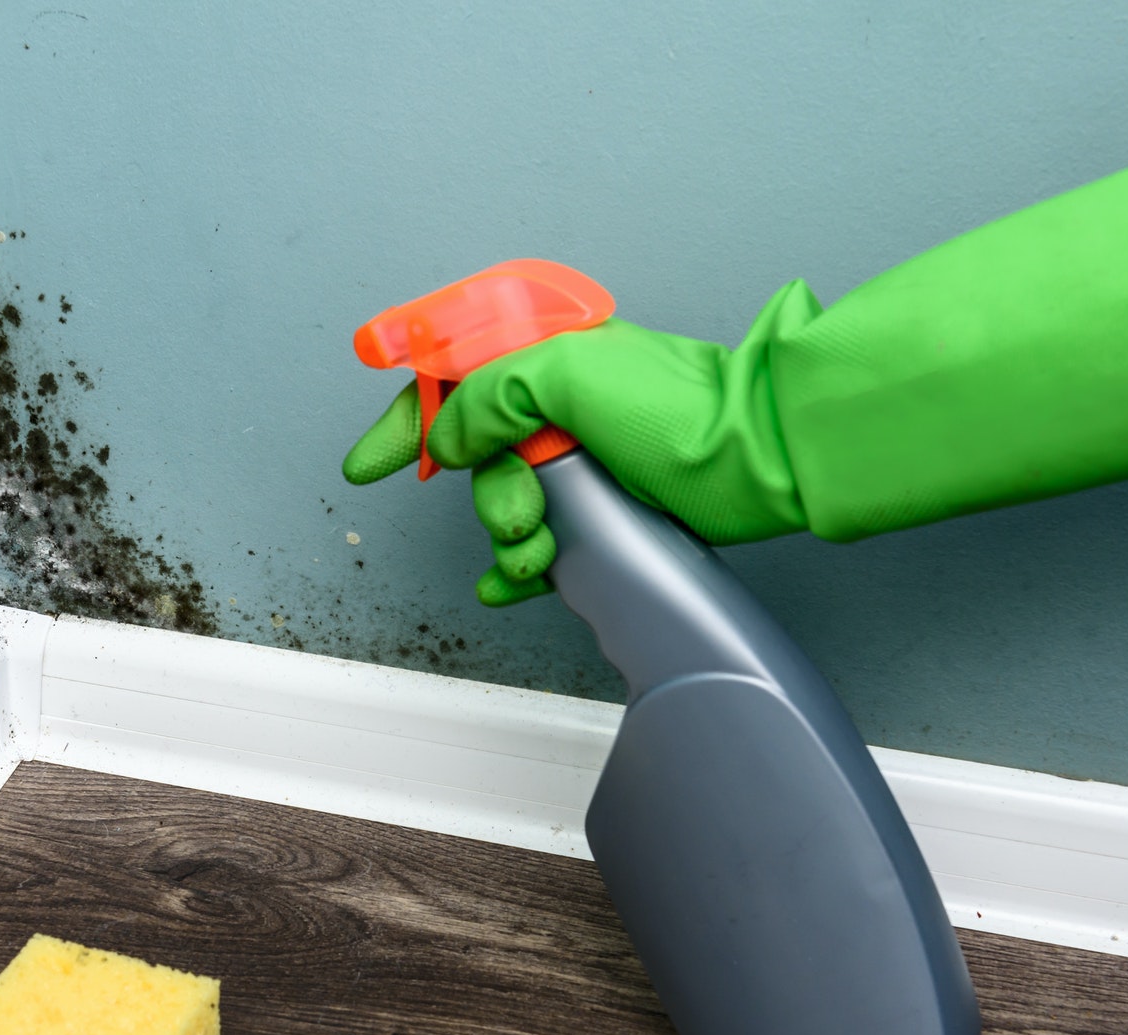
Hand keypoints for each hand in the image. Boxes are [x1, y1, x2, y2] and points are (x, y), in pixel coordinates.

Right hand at [343, 287, 817, 605]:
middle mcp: (558, 406)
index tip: (372, 463)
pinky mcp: (604, 504)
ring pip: (507, 504)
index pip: (451, 382)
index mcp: (543, 358)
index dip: (406, 422)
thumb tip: (449, 437)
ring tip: (539, 550)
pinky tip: (511, 584)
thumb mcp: (565, 375)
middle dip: (486, 494)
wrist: (756, 459)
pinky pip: (540, 538)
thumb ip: (490, 397)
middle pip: (477, 457)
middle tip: (519, 513)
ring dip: (510, 537)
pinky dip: (519, 566)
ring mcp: (581, 457)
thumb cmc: (680, 407)